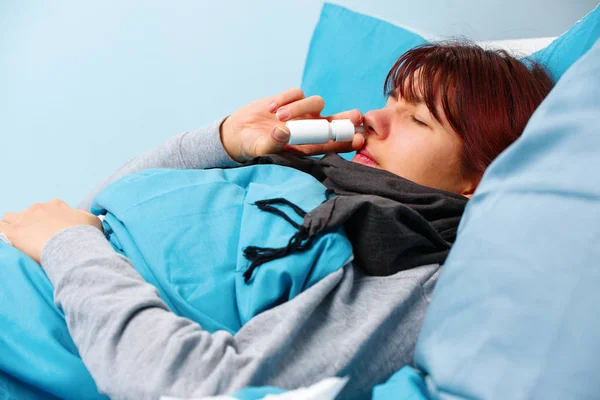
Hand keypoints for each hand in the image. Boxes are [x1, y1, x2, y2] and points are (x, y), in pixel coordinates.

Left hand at [0, 199, 103, 263]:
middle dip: (32, 223)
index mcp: (56, 205)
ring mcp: (24, 219)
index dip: (50, 220)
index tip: (54, 231)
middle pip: (29, 213)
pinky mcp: (13, 232)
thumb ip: (84, 216)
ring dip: (14, 226)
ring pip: (11, 219)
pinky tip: (7, 240)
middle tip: (38, 238)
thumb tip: (81, 216)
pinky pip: (0, 228)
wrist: (74, 246)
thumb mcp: (92, 221)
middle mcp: (39, 208)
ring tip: (20, 240)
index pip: (48, 209)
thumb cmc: (84, 235)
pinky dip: (2, 232)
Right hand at [220, 88, 364, 161]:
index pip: (332, 143)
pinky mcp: (289, 99)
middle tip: (356, 116)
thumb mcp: (261, 149)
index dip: (347, 141)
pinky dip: (286, 98)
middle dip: (346, 118)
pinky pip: (297, 93)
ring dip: (300, 108)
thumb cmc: (254, 147)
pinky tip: (271, 108)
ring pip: (316, 103)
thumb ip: (272, 143)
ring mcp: (300, 112)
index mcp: (307, 145)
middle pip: (334, 121)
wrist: (239, 134)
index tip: (359, 139)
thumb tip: (283, 131)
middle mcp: (308, 128)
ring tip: (278, 117)